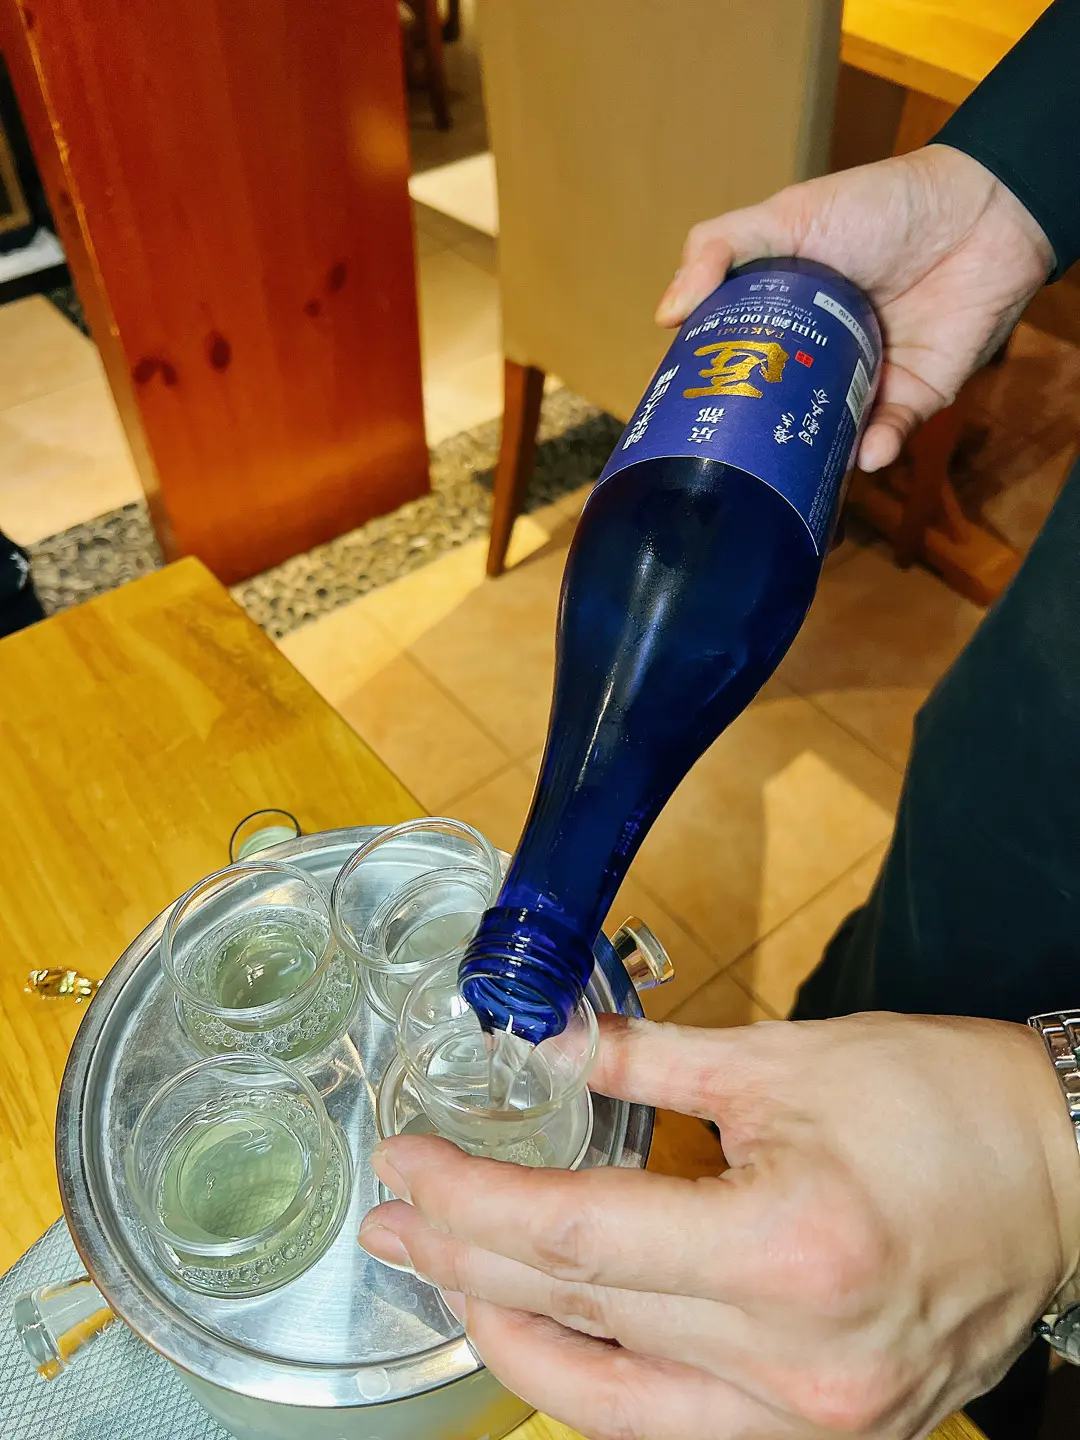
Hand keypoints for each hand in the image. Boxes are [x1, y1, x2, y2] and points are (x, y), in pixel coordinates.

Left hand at [360, 1013, 1079, 1439]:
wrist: (1066, 1174)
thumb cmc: (945, 1102)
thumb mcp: (785, 1059)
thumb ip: (647, 1062)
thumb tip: (549, 1044)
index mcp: (783, 1250)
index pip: (576, 1233)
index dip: (472, 1199)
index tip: (406, 1165)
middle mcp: (794, 1363)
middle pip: (579, 1315)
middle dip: (467, 1262)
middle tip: (394, 1222)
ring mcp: (816, 1422)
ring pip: (614, 1405)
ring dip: (517, 1338)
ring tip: (451, 1279)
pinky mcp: (831, 1436)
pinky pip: (679, 1428)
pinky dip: (602, 1385)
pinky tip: (556, 1337)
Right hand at [655, 146, 1053, 472]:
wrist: (984, 209)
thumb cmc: (883, 204)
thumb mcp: (788, 214)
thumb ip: (721, 247)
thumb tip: (665, 314)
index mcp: (782, 318)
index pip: (735, 362)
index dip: (709, 388)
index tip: (678, 418)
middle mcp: (818, 358)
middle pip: (776, 411)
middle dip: (753, 440)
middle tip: (727, 461)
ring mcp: (864, 381)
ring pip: (827, 435)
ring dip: (811, 457)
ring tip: (790, 473)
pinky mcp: (915, 397)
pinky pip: (887, 434)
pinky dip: (875, 447)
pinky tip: (862, 453)